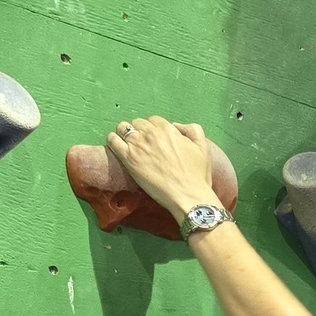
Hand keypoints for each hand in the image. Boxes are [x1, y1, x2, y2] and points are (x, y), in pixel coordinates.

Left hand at [105, 117, 221, 218]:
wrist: (188, 195)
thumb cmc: (197, 175)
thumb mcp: (203, 147)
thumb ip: (193, 130)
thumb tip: (177, 125)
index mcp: (168, 129)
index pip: (154, 120)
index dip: (154, 129)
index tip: (154, 138)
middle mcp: (151, 134)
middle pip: (138, 123)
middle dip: (140, 130)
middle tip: (142, 142)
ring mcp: (138, 145)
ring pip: (123, 128)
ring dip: (124, 133)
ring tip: (127, 142)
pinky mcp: (128, 158)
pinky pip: (113, 141)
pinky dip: (113, 139)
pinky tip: (115, 143)